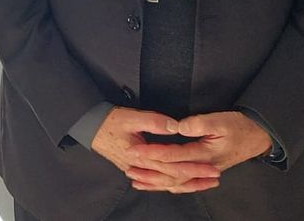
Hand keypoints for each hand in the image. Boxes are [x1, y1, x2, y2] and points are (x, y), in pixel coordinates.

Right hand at [91, 107, 220, 193]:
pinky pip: (154, 181)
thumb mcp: (131, 117)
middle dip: (195, 179)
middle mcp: (139, 168)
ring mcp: (135, 170)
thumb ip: (155, 122)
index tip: (213, 168)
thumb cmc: (108, 121)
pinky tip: (175, 186)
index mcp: (141, 157)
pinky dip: (167, 185)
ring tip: (203, 184)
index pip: (174, 167)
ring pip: (164, 183)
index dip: (195, 168)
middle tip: (215, 178)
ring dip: (185, 184)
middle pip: (172, 179)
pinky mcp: (133, 168)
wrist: (87, 127)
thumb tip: (177, 127)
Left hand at [130, 111, 273, 179]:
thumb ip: (198, 124)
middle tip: (128, 168)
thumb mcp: (220, 120)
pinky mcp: (205, 172)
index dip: (152, 153)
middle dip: (149, 172)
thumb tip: (177, 126)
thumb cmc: (239, 126)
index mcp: (205, 154)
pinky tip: (159, 186)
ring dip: (156, 182)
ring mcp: (205, 172)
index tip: (134, 150)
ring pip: (177, 183)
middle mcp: (204, 168)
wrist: (259, 137)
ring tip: (136, 181)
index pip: (173, 156)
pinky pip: (185, 184)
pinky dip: (170, 186)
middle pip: (172, 174)